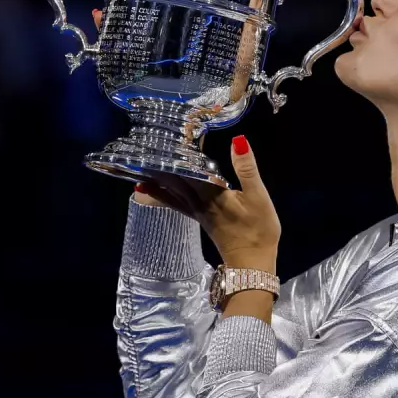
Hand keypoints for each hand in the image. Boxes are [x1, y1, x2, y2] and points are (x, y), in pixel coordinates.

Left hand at [135, 136, 281, 267]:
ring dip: (157, 177)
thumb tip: (237, 140)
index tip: (171, 133)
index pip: (191, 167)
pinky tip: (147, 191)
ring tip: (138, 165)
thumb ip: (246, 169)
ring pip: (172, 190)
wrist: (252, 263)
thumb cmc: (258, 229)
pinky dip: (159, 195)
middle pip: (176, 178)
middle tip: (149, 144)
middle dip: (164, 162)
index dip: (181, 150)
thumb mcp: (258, 197)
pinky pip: (174, 203)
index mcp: (212, 193)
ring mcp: (197, 212)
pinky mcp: (200, 219)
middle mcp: (199, 201)